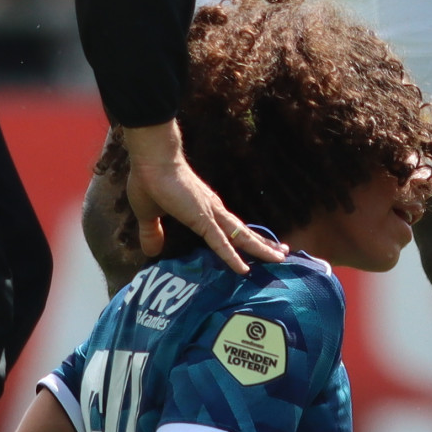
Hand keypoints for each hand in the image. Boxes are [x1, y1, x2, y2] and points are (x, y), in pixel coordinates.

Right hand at [116, 123, 276, 273]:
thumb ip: (153, 232)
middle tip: (282, 252)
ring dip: (260, 248)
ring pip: (241, 236)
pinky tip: (243, 270)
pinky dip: (232, 257)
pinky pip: (220, 243)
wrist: (151, 161)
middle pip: (243, 231)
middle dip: (262, 243)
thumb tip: (151, 251)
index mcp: (204, 210)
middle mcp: (214, 211)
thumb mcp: (149, 214)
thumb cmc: (149, 181)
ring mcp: (211, 214)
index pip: (229, 228)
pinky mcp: (202, 219)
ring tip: (280, 258)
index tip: (256, 246)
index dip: (242, 238)